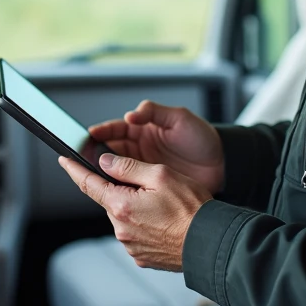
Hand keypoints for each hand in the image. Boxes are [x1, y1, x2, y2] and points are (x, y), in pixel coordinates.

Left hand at [59, 153, 211, 270]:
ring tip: (164, 205)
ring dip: (135, 207)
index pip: (89, 184)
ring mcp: (131, 246)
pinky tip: (164, 221)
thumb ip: (128, 167)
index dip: (75, 169)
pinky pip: (135, 233)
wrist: (211, 242)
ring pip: (124, 216)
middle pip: (110, 199)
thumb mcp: (160, 175)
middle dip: (121, 188)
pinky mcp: (142, 257)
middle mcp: (121, 229)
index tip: (64, 159)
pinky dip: (145, 223)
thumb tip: (105, 162)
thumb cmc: (192, 209)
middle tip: (147, 184)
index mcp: (121, 206)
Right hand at [89, 101, 224, 193]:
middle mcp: (139, 148)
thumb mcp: (180, 119)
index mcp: (143, 129)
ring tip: (94, 176)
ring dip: (105, 173)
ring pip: (116, 170)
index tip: (89, 136)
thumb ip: (155, 113)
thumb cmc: (203, 139)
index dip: (100, 132)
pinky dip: (120, 189)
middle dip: (96, 154)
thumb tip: (131, 115)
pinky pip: (129, 187)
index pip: (115, 129)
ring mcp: (144, 168)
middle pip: (110, 150)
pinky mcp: (150, 186)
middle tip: (83, 159)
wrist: (223, 166)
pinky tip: (114, 192)